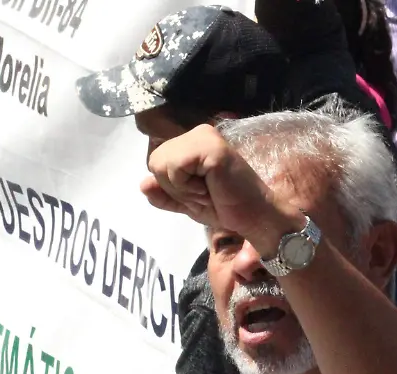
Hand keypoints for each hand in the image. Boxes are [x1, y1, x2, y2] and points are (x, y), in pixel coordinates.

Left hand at [140, 125, 301, 254]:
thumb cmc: (227, 208)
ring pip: (160, 163)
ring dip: (183, 189)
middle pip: (154, 161)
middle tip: (207, 193)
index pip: (157, 161)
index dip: (173, 186)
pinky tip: (211, 188)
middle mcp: (197, 133)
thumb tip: (143, 184)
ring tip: (209, 191)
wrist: (254, 218)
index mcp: (192, 142)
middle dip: (175, 188)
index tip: (202, 192)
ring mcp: (204, 136)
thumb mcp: (188, 203)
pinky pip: (174, 168)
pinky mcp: (210, 145)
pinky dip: (188, 187)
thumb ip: (165, 195)